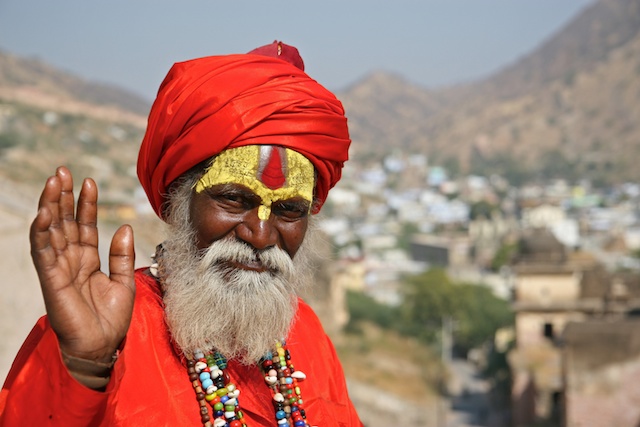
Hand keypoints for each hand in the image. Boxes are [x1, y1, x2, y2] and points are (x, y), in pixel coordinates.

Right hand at [29, 166, 134, 365]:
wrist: (102, 347)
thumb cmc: (111, 319)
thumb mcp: (124, 282)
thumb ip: (123, 255)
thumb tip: (126, 227)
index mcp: (88, 260)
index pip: (85, 225)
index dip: (86, 204)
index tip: (89, 180)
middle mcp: (71, 260)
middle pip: (65, 222)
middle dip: (63, 196)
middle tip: (62, 170)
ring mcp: (59, 268)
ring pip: (52, 231)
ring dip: (50, 206)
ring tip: (53, 181)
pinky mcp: (51, 280)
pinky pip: (44, 252)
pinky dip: (42, 232)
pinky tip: (44, 213)